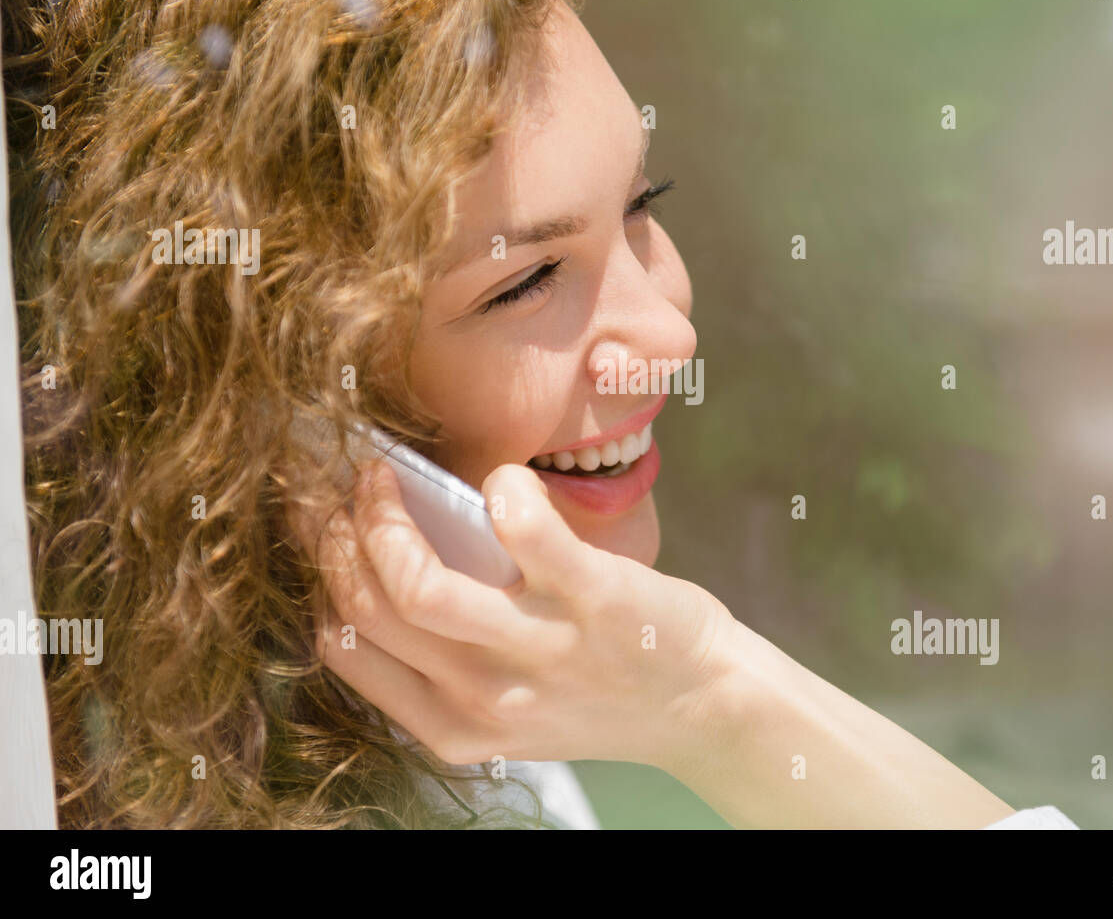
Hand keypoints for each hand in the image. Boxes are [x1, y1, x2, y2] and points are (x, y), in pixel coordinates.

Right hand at [286, 459, 735, 771]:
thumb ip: (444, 658)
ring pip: (417, 585)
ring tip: (387, 476)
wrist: (702, 704)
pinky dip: (499, 491)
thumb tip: (379, 560)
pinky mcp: (595, 601)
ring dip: (385, 516)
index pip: (346, 646)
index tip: (319, 528)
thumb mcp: (506, 704)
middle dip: (335, 536)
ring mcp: (540, 651)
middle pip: (370, 610)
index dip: (321, 575)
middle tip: (343, 487)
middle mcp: (486, 698)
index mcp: (451, 726)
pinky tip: (501, 482)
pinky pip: (522, 531)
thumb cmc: (599, 690)